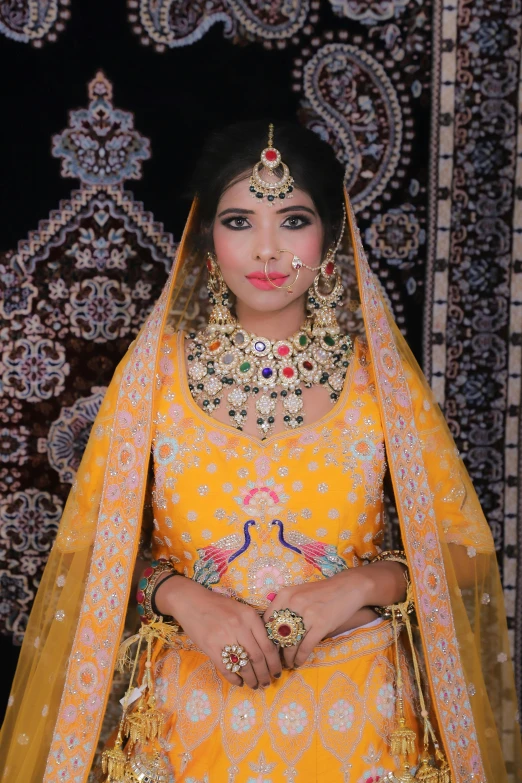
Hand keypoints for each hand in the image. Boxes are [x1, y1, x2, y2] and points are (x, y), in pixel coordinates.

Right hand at [155, 576, 281, 689]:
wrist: (191, 601)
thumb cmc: (218, 605)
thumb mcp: (241, 609)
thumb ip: (254, 626)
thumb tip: (268, 649)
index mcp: (250, 617)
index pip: (268, 645)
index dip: (275, 662)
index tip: (278, 671)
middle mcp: (239, 627)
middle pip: (258, 658)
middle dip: (265, 674)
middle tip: (267, 683)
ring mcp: (224, 638)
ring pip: (244, 666)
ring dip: (252, 679)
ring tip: (255, 685)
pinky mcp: (210, 648)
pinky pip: (226, 668)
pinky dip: (234, 679)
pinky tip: (239, 682)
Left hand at [262, 570, 375, 669]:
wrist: (347, 588)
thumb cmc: (321, 592)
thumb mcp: (299, 593)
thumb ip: (285, 607)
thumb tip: (273, 631)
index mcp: (285, 595)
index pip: (267, 620)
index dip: (266, 637)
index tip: (268, 647)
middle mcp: (294, 603)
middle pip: (278, 634)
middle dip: (276, 650)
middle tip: (276, 660)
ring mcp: (308, 614)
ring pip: (291, 643)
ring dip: (288, 657)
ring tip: (288, 663)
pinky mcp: (321, 625)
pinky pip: (305, 647)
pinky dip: (300, 658)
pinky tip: (299, 662)